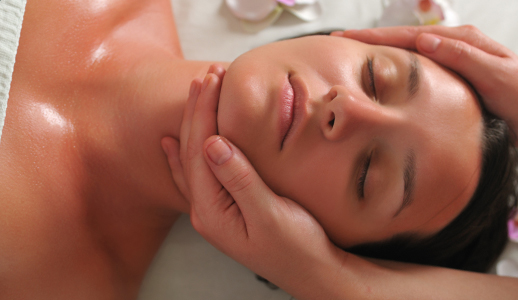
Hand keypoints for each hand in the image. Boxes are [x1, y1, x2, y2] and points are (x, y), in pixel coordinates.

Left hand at [161, 65, 344, 298]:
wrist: (312, 271)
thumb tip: (212, 142)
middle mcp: (205, 210)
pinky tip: (178, 142)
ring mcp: (214, 209)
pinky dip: (188, 153)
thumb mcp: (269, 214)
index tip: (212, 80)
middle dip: (199, 111)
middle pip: (193, 151)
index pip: (200, 150)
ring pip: (194, 158)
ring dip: (196, 124)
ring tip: (199, 93)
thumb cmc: (296, 247)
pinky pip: (199, 174)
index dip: (204, 112)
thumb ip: (239, 179)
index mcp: (212, 211)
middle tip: (207, 76)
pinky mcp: (226, 207)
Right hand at [332, 25, 517, 147]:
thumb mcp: (498, 76)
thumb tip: (426, 41)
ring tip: (352, 53)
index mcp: (461, 41)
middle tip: (340, 41)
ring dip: (378, 52)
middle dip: (369, 39)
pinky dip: (393, 67)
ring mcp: (449, 61)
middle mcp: (452, 47)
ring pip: (406, 52)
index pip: (409, 36)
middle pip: (402, 39)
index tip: (349, 38)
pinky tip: (381, 73)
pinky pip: (414, 68)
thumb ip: (464, 57)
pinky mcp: (447, 76)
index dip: (376, 37)